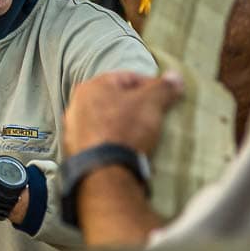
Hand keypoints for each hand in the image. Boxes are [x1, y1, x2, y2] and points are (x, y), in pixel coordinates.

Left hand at [63, 70, 183, 156]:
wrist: (105, 174)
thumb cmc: (125, 130)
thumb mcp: (150, 104)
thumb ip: (163, 88)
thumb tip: (176, 77)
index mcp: (91, 87)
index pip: (128, 78)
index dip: (152, 85)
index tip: (167, 97)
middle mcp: (76, 105)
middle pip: (116, 100)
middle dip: (138, 106)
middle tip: (157, 116)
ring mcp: (73, 130)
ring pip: (107, 121)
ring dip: (125, 125)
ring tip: (145, 134)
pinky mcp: (77, 153)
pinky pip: (102, 140)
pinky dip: (115, 142)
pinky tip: (129, 149)